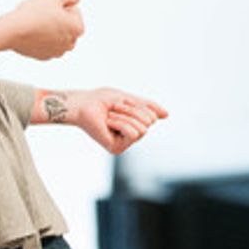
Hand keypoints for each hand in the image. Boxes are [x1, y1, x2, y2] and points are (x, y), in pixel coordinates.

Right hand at [3, 0, 83, 59]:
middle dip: (58, 18)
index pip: (74, 11)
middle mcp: (70, 43)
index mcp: (78, 28)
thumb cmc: (34, 13)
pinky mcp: (43, 57)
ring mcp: (57, 52)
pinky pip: (45, 44)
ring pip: (56, 35)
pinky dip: (40, 38)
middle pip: (66, 25)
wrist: (12, 30)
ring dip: (50, 28)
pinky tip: (31, 31)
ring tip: (36, 22)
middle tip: (43, 13)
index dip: (61, 5)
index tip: (49, 6)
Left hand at [42, 87, 168, 154]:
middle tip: (114, 109)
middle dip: (132, 111)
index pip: (152, 116)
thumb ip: (148, 107)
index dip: (138, 106)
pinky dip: (121, 123)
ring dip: (125, 116)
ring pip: (143, 129)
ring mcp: (124, 143)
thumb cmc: (101, 101)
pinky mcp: (116, 149)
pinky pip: (133, 133)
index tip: (120, 104)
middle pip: (149, 122)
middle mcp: (130, 136)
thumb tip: (167, 115)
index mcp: (134, 124)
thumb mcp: (130, 100)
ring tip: (110, 116)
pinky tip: (108, 122)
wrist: (82, 104)